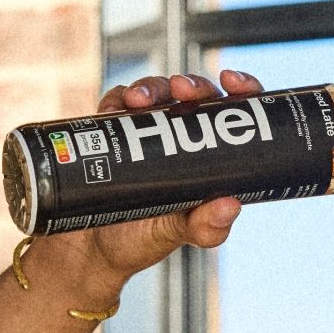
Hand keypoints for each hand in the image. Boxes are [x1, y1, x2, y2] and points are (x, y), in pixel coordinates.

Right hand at [51, 69, 264, 289]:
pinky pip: (117, 102)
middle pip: (196, 94)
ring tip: (137, 101)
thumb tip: (231, 205)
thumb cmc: (143, 240)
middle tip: (181, 90)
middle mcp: (182, 137)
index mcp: (211, 157)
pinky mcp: (114, 130)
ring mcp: (148, 130)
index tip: (233, 83)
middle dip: (191, 84)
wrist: (90, 249)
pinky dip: (117, 98)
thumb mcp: (178, 235)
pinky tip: (115, 108)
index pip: (236, 113)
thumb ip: (205, 228)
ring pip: (158, 91)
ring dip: (151, 87)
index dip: (242, 89)